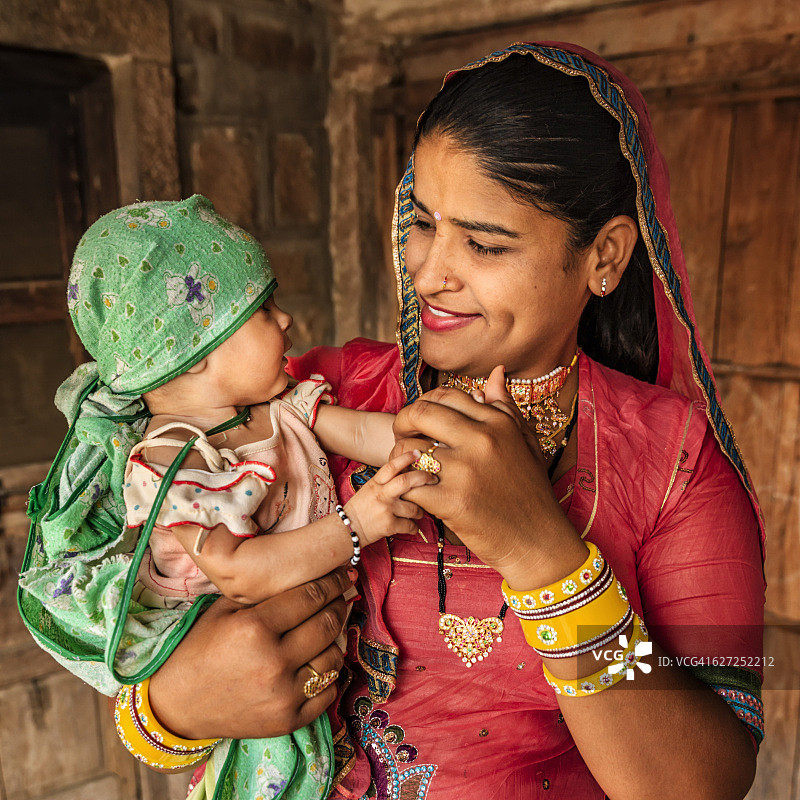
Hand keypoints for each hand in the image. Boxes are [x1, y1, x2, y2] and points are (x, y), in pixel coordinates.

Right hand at [148, 567, 354, 739]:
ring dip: (335, 640)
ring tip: (327, 629)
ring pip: (333, 657)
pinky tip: (318, 661)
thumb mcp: (226, 609)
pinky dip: (329, 675)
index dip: (331, 583)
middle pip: (327, 624)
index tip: (341, 575)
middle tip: (340, 596)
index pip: (310, 597)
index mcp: (254, 627)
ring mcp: (283, 694)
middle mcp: (273, 661)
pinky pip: (328, 692)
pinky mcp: (288, 721)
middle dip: (338, 605)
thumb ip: (266, 592)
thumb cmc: (201, 648)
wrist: (177, 704)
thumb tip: (309, 574)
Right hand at [344, 450, 436, 544]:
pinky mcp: (389, 525)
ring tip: (420, 512)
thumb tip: (406, 473)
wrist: (346, 529)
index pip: (391, 466)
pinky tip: (412, 527)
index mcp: (375, 483)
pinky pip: (409, 525)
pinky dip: (414, 527)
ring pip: (413, 507)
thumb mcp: (369, 489)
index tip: (418, 452)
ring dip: (420, 511)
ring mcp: (385, 510)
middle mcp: (381, 494)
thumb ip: (385, 482)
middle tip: (433, 479)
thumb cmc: (360, 508)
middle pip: (406, 481)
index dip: (405, 457)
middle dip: (423, 478)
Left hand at [390, 374, 585, 587]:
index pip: (446, 396)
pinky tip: (413, 493)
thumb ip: (504, 407)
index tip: (421, 418)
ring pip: (408, 449)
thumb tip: (494, 373)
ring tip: (406, 467)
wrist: (538, 541)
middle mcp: (481, 440)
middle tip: (402, 435)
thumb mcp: (524, 443)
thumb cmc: (530, 492)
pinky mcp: (451, 502)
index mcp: (497, 423)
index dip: (426, 403)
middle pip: (421, 413)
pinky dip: (405, 488)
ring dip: (399, 458)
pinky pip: (409, 484)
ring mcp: (465, 471)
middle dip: (402, 422)